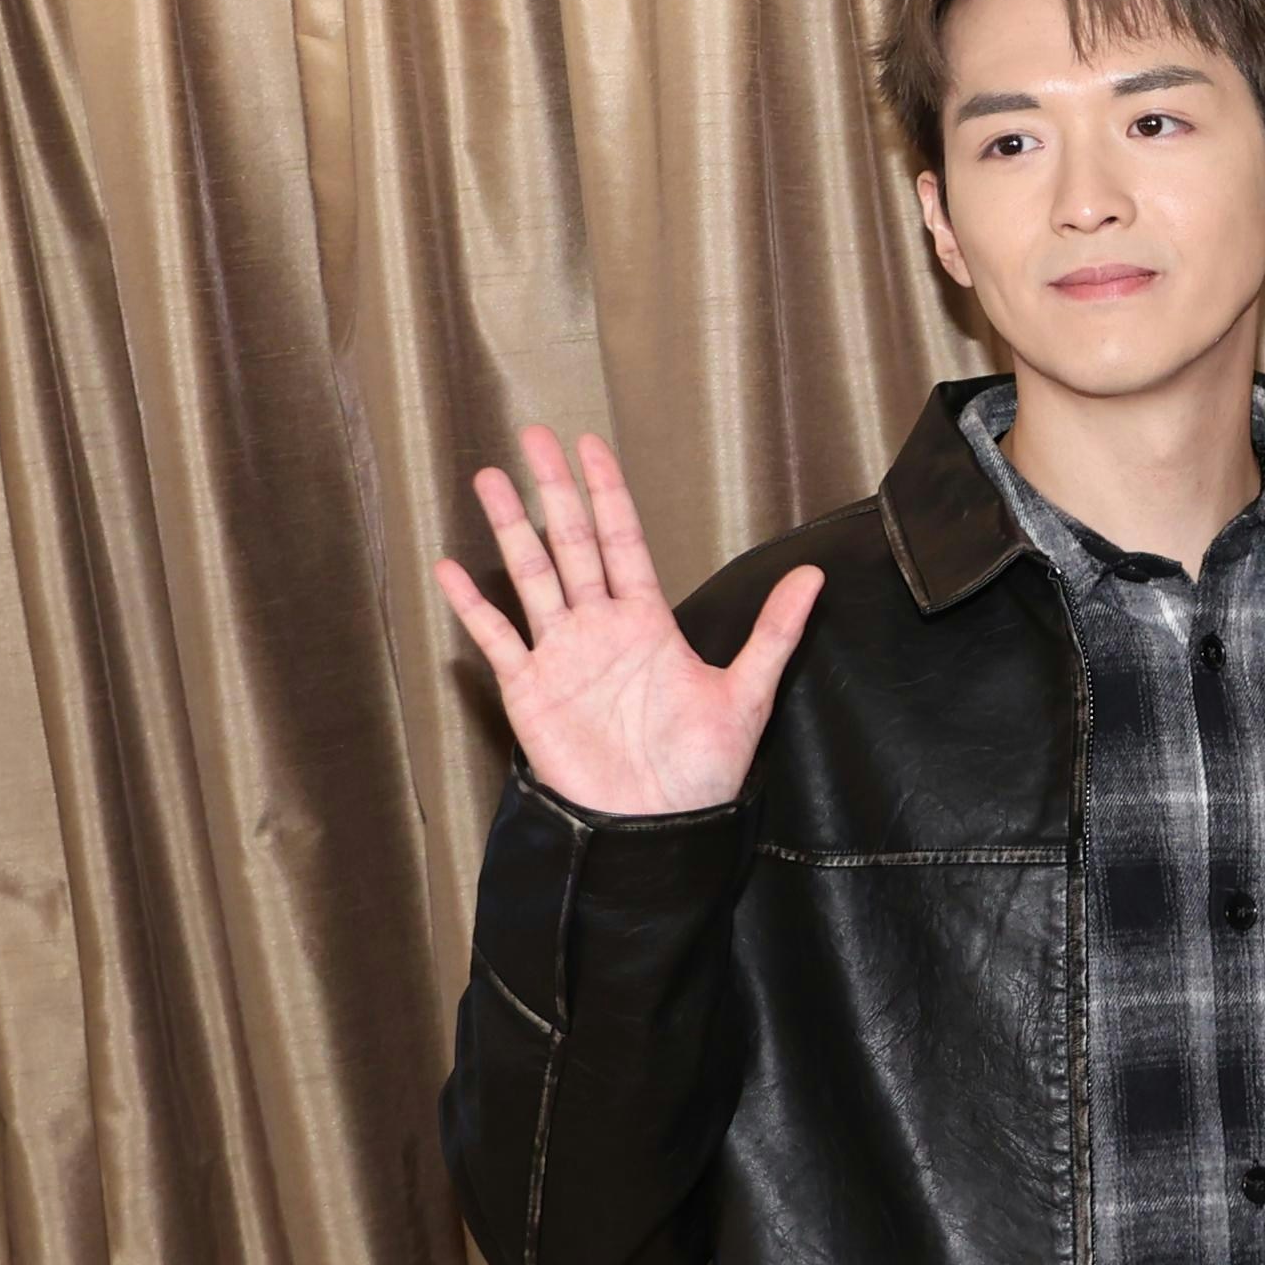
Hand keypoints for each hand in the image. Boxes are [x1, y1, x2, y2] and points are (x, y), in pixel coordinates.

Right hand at [433, 425, 821, 816]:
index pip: (624, 540)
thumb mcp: (747, 693)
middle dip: (555, 490)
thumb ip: (774, 632)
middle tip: (534, 436)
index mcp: (648, 621)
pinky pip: (497, 639)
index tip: (591, 445)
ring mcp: (562, 655)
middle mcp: (600, 628)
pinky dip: (473, 606)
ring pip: (530, 576)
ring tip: (489, 478)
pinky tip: (449, 568)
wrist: (657, 827)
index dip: (608, 493)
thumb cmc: (702, 769)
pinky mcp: (530, 690)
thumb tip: (815, 578)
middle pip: (571, 543)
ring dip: (509, 529)